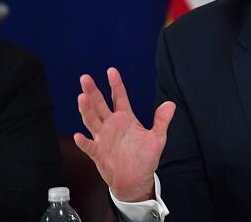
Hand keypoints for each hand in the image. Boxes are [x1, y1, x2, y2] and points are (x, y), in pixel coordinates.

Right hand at [74, 67, 175, 201]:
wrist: (136, 180)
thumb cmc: (144, 158)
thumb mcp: (157, 138)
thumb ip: (162, 121)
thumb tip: (171, 104)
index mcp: (126, 119)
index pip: (119, 97)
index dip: (116, 84)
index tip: (111, 70)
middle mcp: (112, 125)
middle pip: (100, 105)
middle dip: (93, 92)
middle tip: (85, 78)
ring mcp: (104, 138)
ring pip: (92, 121)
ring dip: (86, 110)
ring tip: (82, 98)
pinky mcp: (99, 154)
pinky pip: (90, 146)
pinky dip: (84, 142)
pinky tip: (79, 135)